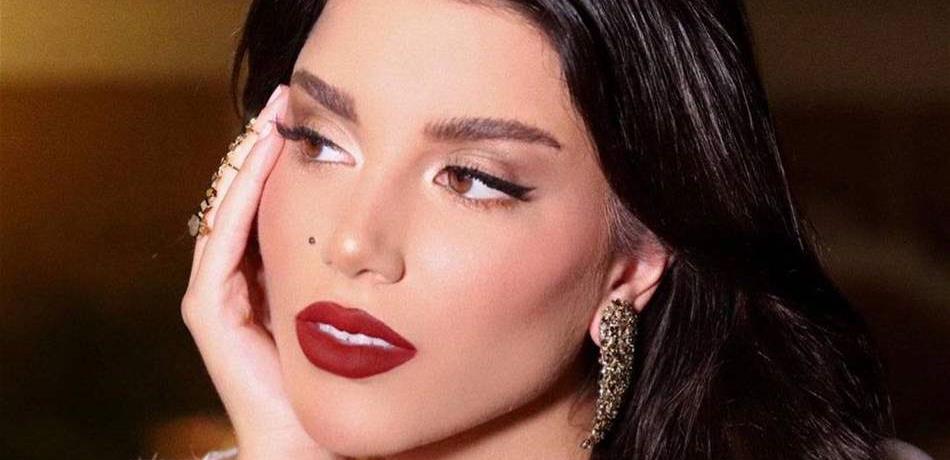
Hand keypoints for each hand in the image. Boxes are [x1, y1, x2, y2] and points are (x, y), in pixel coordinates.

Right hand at [181, 85, 331, 458]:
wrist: (313, 439)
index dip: (281, 159)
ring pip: (229, 209)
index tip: (307, 115)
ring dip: (250, 161)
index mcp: (266, 274)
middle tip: (285, 98)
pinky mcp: (210, 308)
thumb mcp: (345, 303)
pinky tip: (263, 161)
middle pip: (243, 197)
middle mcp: (237, 278)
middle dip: (263, 148)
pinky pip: (225, 240)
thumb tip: (381, 216)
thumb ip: (345, 263)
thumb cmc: (339, 376)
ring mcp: (218, 291)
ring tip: (272, 116)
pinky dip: (242, 198)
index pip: (268, 203)